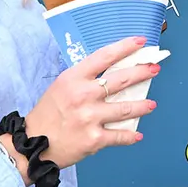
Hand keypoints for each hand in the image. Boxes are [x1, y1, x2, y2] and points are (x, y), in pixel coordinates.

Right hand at [21, 37, 159, 169]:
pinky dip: (130, 136)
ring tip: (151, 104)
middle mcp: (84, 95)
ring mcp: (90, 117)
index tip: (141, 42)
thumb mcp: (62, 86)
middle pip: (121, 80)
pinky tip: (137, 134)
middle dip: (142, 72)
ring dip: (143, 105)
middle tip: (154, 69)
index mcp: (74, 78)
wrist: (33, 144)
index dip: (126, 47)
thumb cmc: (47, 114)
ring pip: (126, 108)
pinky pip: (120, 136)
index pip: (105, 56)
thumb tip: (112, 73)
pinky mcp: (94, 139)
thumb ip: (84, 79)